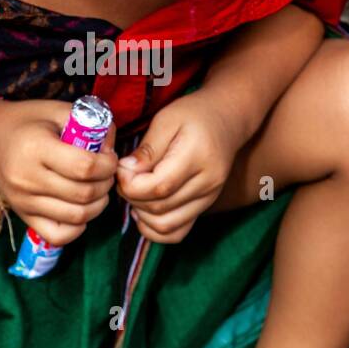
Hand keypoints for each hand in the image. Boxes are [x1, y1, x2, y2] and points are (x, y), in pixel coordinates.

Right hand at [0, 97, 118, 246]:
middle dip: (106, 184)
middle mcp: (27, 178)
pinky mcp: (24, 216)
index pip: (84, 167)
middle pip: (83, 194)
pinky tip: (81, 207)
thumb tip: (112, 148)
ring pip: (76, 216)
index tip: (109, 158)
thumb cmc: (29, 122)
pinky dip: (78, 226)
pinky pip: (58, 235)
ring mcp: (24, 201)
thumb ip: (90, 126)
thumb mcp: (58, 111)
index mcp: (36, 148)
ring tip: (97, 189)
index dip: (107, 165)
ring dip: (98, 204)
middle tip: (106, 173)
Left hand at [115, 89, 243, 243]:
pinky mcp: (204, 207)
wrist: (227, 119)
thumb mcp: (167, 120)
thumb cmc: (194, 114)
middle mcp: (207, 184)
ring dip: (141, 214)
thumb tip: (126, 172)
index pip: (158, 187)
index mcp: (197, 158)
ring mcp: (208, 199)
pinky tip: (144, 210)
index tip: (121, 168)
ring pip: (166, 225)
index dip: (130, 183)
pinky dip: (155, 229)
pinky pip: (176, 233)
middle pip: (159, 208)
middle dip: (131, 196)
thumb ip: (147, 149)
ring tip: (133, 191)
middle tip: (124, 177)